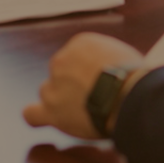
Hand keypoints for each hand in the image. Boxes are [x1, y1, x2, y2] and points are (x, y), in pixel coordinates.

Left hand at [23, 33, 144, 139]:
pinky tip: (46, 118)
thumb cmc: (132, 76)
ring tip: (82, 112)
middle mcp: (61, 61)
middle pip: (60, 74)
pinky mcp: (50, 110)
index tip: (99, 81)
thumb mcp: (122, 54)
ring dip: (60, 101)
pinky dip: (37, 116)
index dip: (86, 71)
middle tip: (94, 97)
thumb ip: (106, 58)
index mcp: (80, 44)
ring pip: (48, 93)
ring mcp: (53, 86)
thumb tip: (108, 69)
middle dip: (73, 85)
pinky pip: (31, 114)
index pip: (76, 57)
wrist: (127, 94)